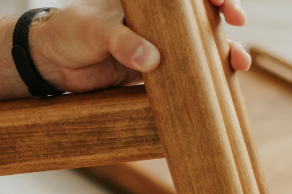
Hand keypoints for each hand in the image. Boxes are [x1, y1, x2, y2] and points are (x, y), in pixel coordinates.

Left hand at [29, 0, 252, 92]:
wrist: (53, 64)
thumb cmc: (71, 32)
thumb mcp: (96, 31)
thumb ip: (122, 42)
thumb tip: (151, 60)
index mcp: (148, 1)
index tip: (222, 2)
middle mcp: (158, 20)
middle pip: (202, 16)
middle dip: (225, 19)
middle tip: (237, 25)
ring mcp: (160, 46)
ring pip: (199, 47)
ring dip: (222, 54)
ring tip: (238, 64)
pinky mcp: (155, 74)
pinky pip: (185, 76)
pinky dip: (203, 81)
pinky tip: (220, 87)